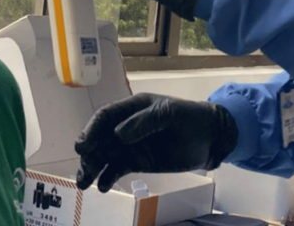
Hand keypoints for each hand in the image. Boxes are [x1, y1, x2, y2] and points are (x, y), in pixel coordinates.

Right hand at [74, 93, 237, 191]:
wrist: (210, 138)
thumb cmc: (191, 119)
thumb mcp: (170, 114)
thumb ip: (145, 122)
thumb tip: (119, 134)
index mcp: (132, 108)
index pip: (105, 117)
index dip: (92, 129)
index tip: (83, 145)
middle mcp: (126, 126)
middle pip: (100, 138)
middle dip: (88, 152)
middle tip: (83, 166)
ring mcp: (130, 144)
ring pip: (104, 155)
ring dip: (92, 167)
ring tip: (85, 183)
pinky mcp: (137, 161)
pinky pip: (117, 169)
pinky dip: (107, 177)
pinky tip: (103, 187)